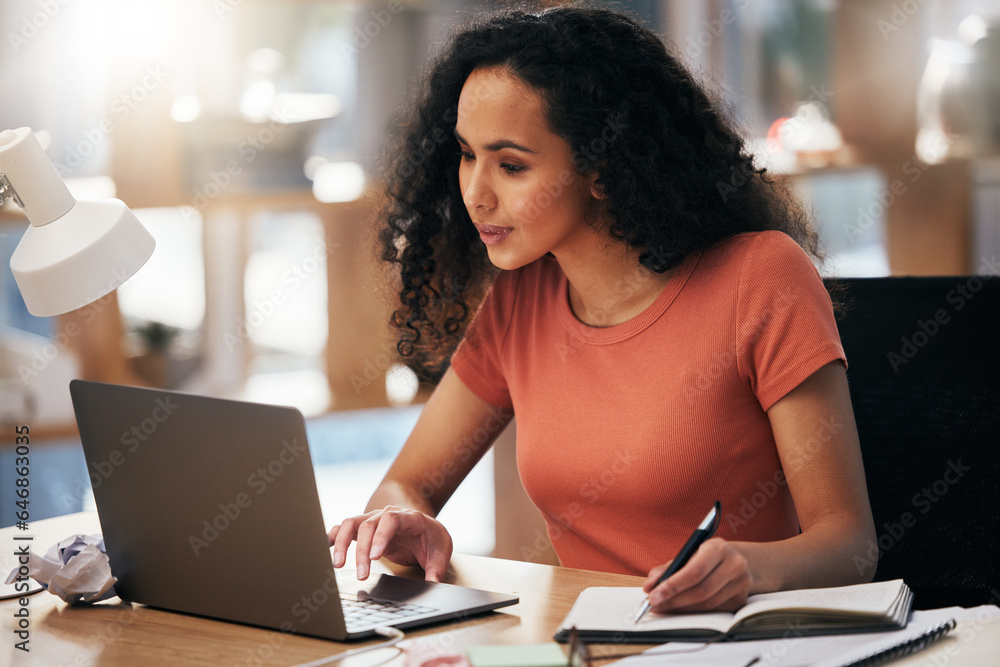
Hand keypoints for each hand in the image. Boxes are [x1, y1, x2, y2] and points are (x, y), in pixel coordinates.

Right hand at [328, 505, 453, 582]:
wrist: (425, 527)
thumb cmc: (432, 538)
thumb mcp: (441, 552)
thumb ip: (437, 568)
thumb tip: (433, 581)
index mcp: (408, 518)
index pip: (391, 520)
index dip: (381, 536)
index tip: (375, 556)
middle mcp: (387, 515)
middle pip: (368, 525)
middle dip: (362, 550)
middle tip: (362, 574)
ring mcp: (374, 519)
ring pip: (352, 524)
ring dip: (343, 543)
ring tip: (338, 565)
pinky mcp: (364, 528)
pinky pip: (345, 528)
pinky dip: (334, 536)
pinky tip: (326, 547)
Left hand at [642, 538, 751, 612]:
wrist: (736, 559)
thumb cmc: (706, 556)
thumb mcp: (688, 554)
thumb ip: (666, 569)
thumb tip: (648, 587)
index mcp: (718, 548)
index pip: (694, 572)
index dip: (672, 586)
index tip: (653, 595)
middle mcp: (734, 564)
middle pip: (701, 591)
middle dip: (674, 601)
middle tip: (655, 605)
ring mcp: (741, 583)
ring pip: (707, 604)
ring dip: (682, 609)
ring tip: (665, 607)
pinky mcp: (741, 600)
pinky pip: (714, 611)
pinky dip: (695, 612)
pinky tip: (682, 609)